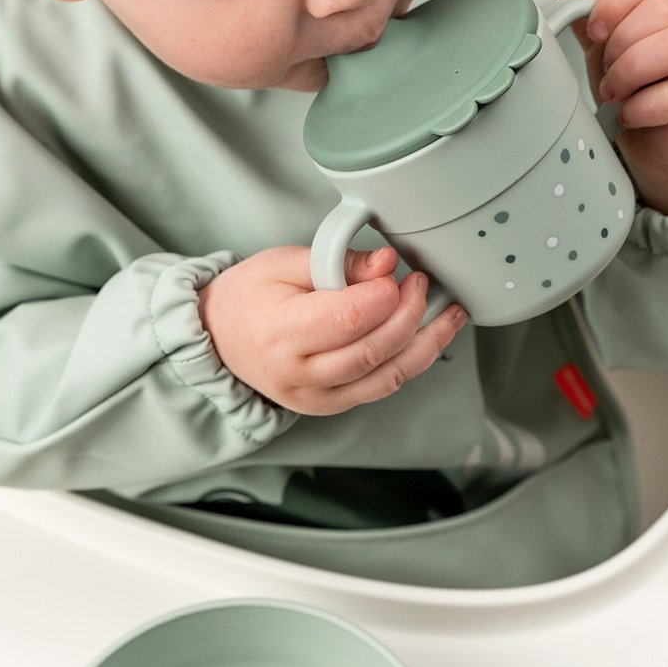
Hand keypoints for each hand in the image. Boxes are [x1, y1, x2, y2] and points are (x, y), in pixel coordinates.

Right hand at [198, 245, 466, 414]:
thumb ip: (338, 260)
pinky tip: (428, 336)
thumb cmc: (250, 295)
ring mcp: (316, 398)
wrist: (220, 336)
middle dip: (408, 315)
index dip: (381, 296)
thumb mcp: (284, 261)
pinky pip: (382, 387)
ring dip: (426, 343)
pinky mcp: (331, 406)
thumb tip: (386, 262)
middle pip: (372, 351)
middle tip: (420, 284)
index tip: (395, 274)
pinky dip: (412, 361)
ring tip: (446, 312)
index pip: (346, 319)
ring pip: (387, 377)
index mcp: (280, 332)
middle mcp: (299, 374)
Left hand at [539, 0, 667, 215]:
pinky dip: (644, 106)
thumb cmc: (642, 87)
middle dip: (621, 42)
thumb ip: (583, 0)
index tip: (595, 29)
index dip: (613, 2)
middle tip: (607, 69)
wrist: (662, 145)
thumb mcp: (606, 39)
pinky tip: (630, 113)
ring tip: (615, 91)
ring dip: (632, 71)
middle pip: (664, 8)